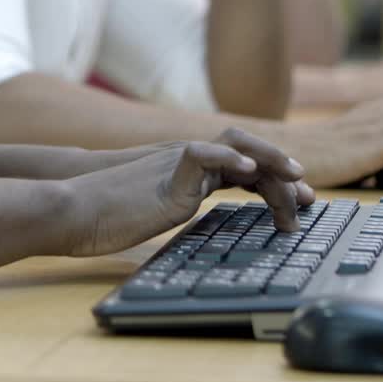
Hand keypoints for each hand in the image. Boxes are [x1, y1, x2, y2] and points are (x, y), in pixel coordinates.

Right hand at [61, 129, 312, 257]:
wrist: (73, 209)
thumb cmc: (105, 217)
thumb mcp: (153, 215)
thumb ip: (178, 211)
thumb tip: (202, 234)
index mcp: (187, 171)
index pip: (241, 166)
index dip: (272, 179)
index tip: (298, 203)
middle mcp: (187, 160)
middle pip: (247, 151)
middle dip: (282, 169)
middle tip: (309, 196)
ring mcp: (179, 164)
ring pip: (236, 147)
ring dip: (271, 162)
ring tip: (296, 182)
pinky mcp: (168, 175)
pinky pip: (204, 155)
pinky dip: (230, 159)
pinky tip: (250, 172)